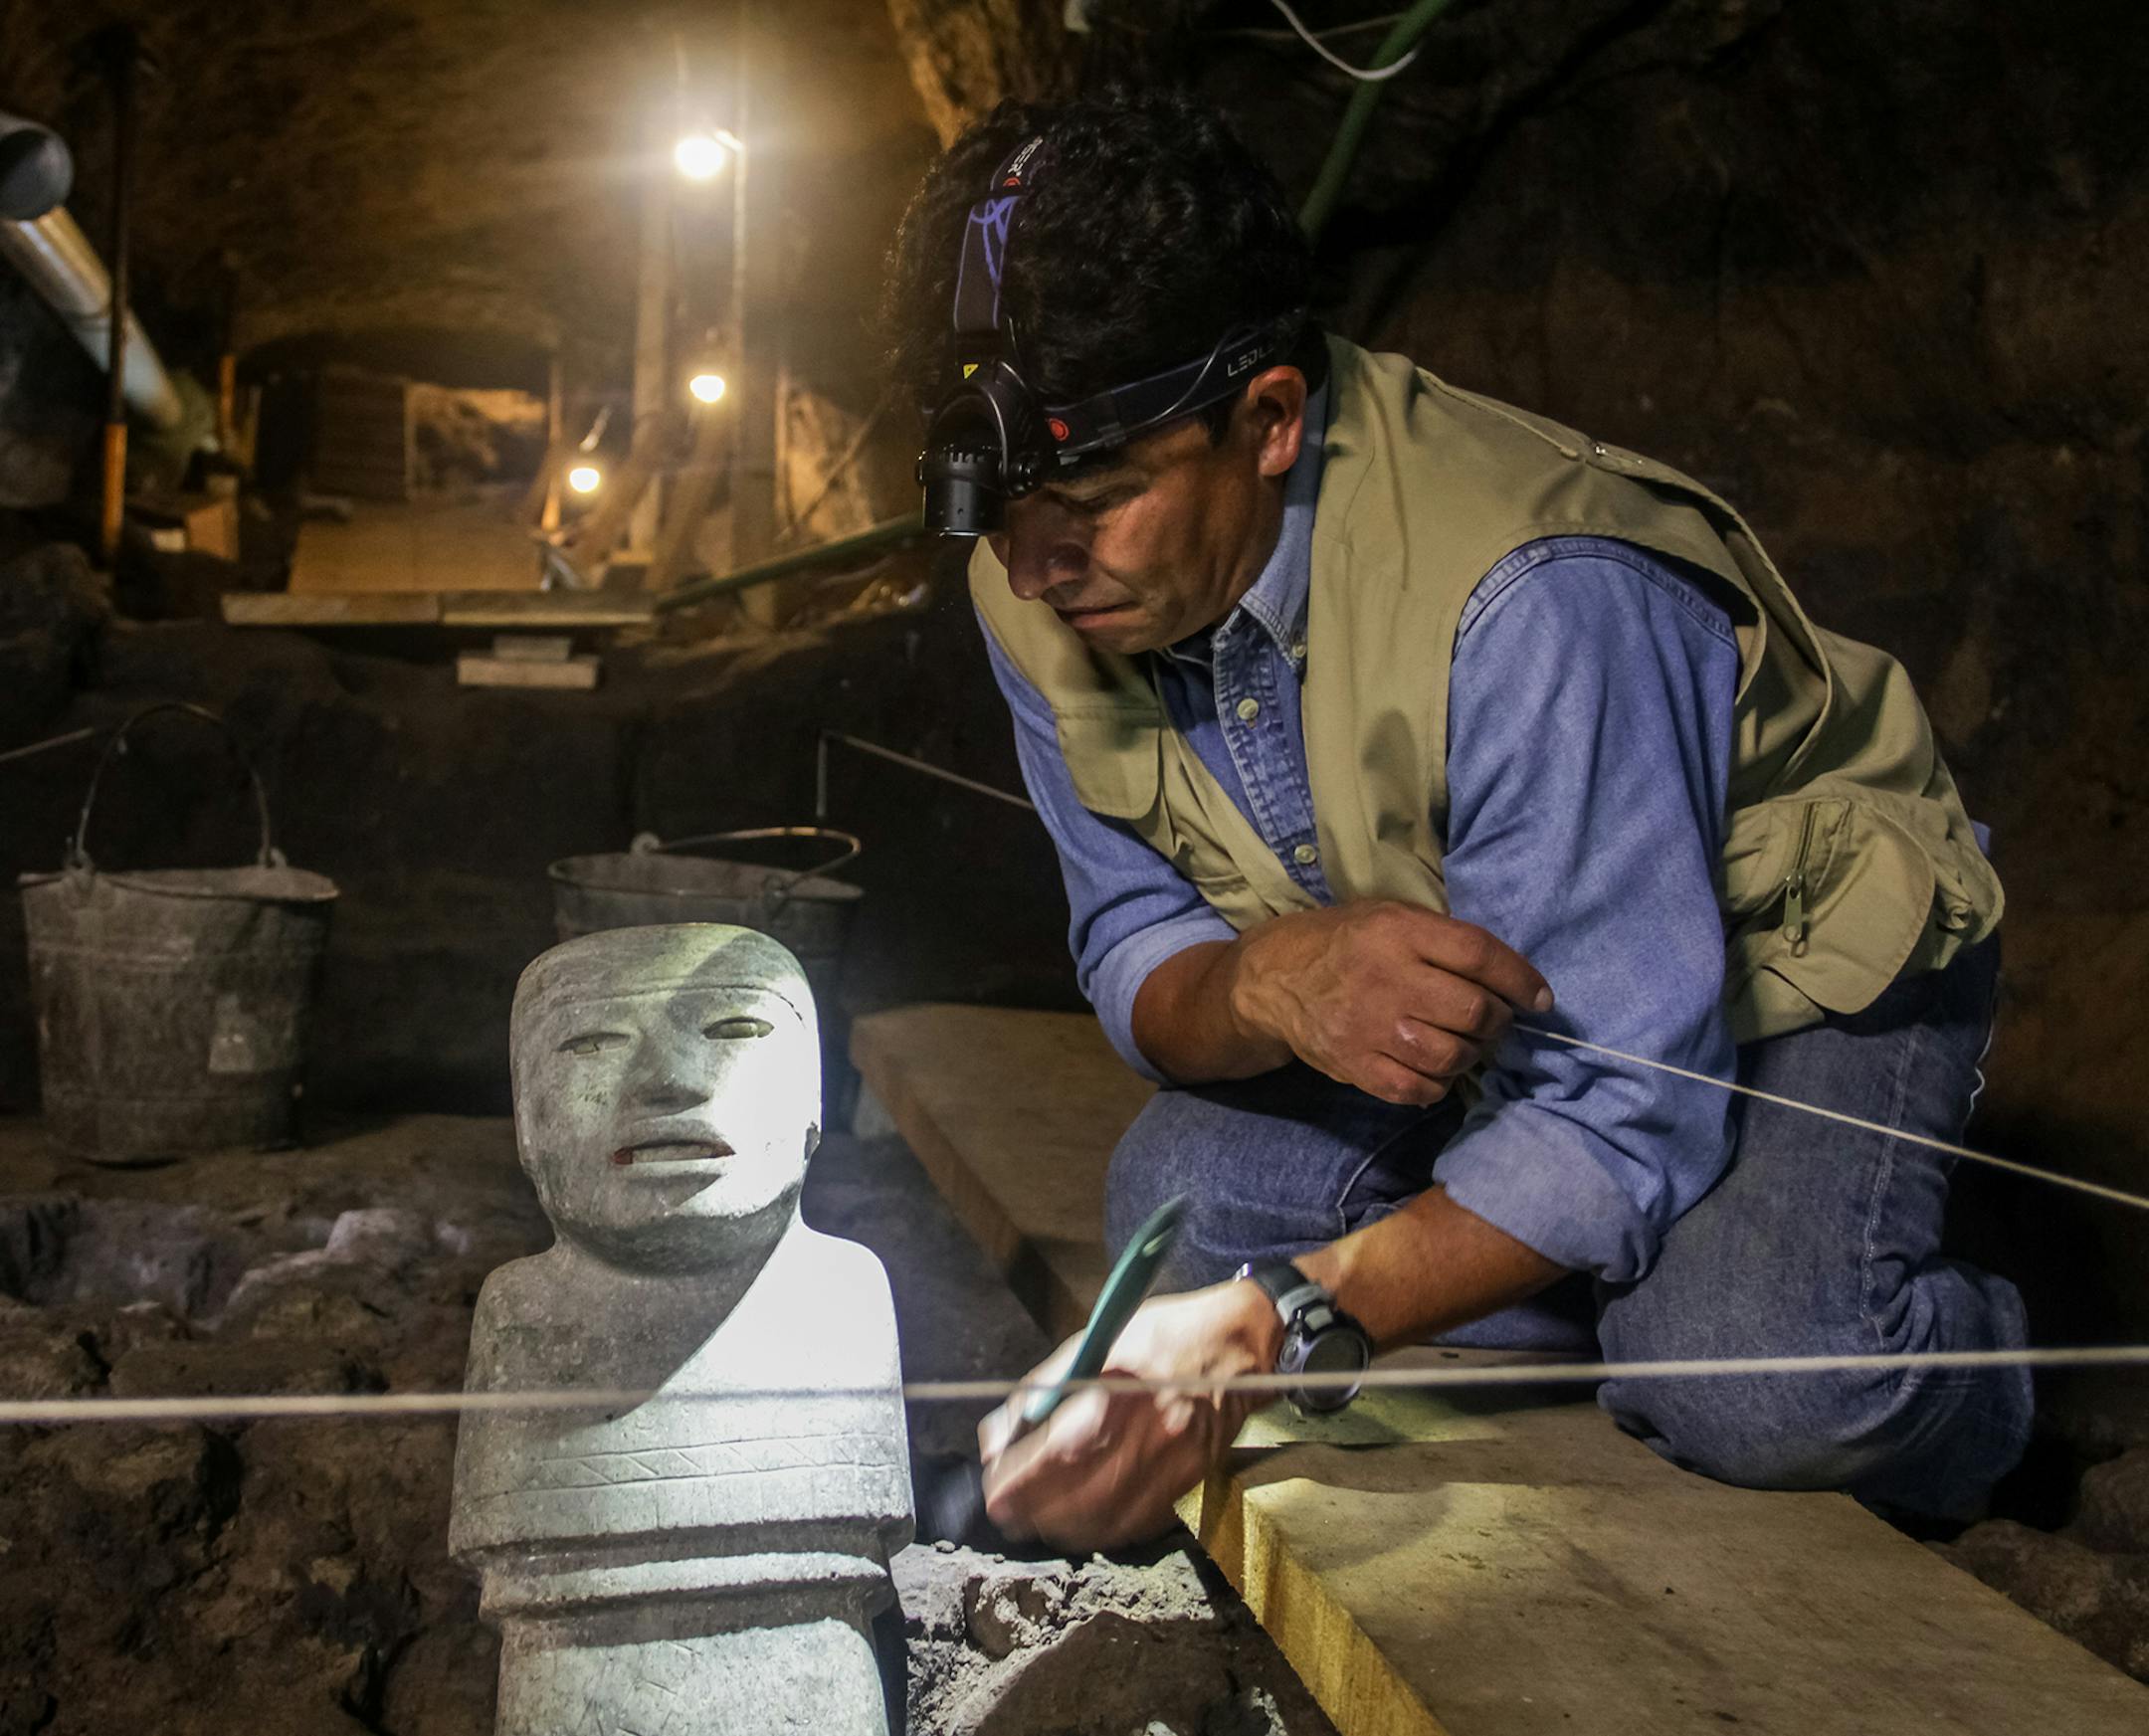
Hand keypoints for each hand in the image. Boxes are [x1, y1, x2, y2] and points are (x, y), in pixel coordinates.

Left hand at [978, 1281, 1280, 1552]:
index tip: (994, 1491)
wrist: (1237, 1344)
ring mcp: (1176, 1465)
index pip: (1057, 1455)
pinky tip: (1082, 1522)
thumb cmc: (1163, 1335)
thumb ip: (1044, 1390)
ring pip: (1107, 1521)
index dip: (1019, 1483)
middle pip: (1078, 1498)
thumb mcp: (1097, 1341)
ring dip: (1062, 1528)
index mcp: (1122, 1392)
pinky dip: (1102, 1532)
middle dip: (1032, 1512)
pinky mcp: (1191, 1483)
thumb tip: (1000, 1436)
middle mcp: (1151, 1435)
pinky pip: (1138, 1526)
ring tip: (1037, 1519)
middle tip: (1007, 1511)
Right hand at [1230, 901, 1550, 1105]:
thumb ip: (1441, 937)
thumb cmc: (1344, 942)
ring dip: (1471, 1053)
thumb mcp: (1389, 915)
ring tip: (1462, 1042)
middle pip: (1473, 1011)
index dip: (1520, 978)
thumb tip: (1508, 974)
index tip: (1540, 998)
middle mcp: (1385, 979)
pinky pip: (1420, 1089)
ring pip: (1452, 1055)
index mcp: (1397, 932)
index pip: (1478, 955)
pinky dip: (1439, 1083)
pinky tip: (1433, 1066)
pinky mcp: (1356, 1066)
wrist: (1274, 981)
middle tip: (1494, 1019)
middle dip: (1498, 1020)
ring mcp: (1369, 1028)